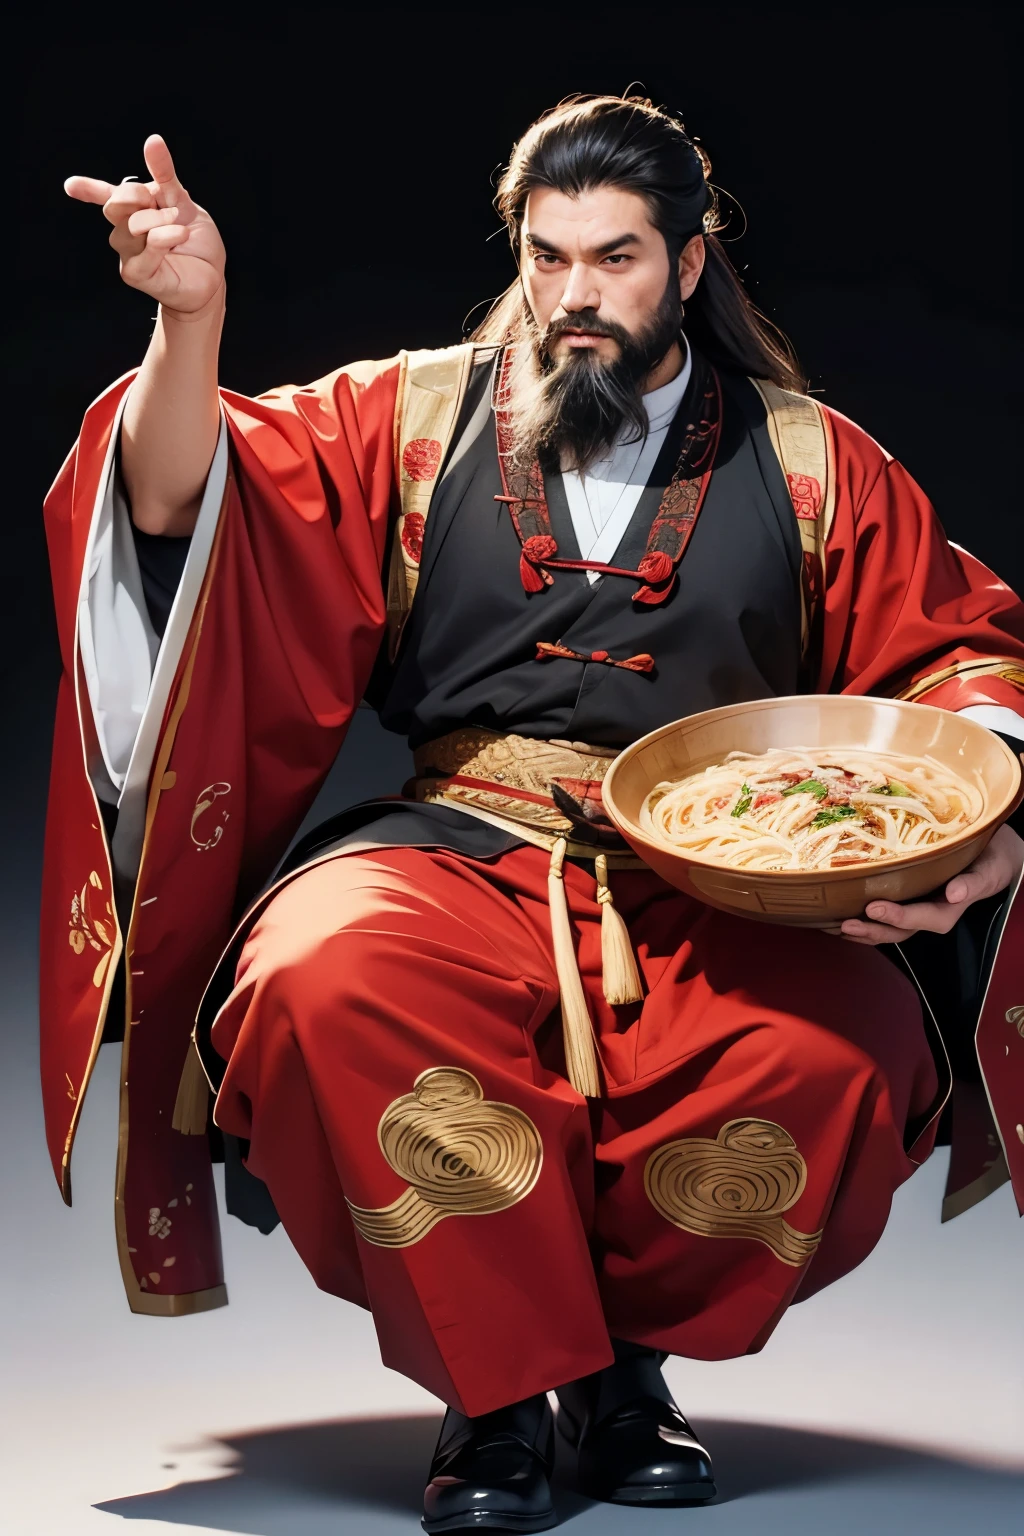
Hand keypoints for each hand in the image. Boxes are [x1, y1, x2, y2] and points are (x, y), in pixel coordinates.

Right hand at [64, 135, 224, 315]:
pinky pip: (143, 250)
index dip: (89, 189)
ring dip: (158, 221)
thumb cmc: (196, 242)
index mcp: (135, 210)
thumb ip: (164, 174)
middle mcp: (126, 230)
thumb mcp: (182, 201)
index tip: (71, 185)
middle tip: (164, 205)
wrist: (212, 276)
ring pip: (130, 227)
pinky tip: (179, 235)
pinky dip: (163, 238)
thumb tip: (153, 140)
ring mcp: (128, 253)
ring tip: (180, 227)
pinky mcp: (136, 273)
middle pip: (115, 205)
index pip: (107, 196)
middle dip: (137, 197)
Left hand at [840, 822, 1023, 944]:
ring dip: (864, 931)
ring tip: (837, 928)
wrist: (991, 854)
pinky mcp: (907, 899)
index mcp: (949, 908)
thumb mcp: (988, 868)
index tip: (875, 907)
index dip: (899, 916)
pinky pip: (884, 915)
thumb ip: (974, 882)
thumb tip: (955, 893)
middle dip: (873, 930)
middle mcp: (930, 912)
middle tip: (847, 925)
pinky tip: (839, 919)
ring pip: (890, 928)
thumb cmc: (989, 859)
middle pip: (901, 930)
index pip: (924, 918)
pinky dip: (863, 919)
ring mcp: (917, 907)